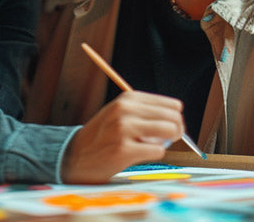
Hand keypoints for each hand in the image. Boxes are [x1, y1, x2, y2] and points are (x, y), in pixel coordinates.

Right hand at [60, 90, 184, 183]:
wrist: (76, 155)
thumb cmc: (103, 135)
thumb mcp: (121, 113)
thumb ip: (146, 112)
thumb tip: (178, 121)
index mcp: (128, 98)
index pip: (172, 105)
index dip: (175, 118)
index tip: (170, 128)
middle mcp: (126, 110)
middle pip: (174, 117)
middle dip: (176, 131)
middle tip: (168, 140)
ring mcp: (124, 129)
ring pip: (169, 131)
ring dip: (167, 142)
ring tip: (152, 146)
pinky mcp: (124, 149)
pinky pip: (158, 151)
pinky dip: (154, 155)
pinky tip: (139, 154)